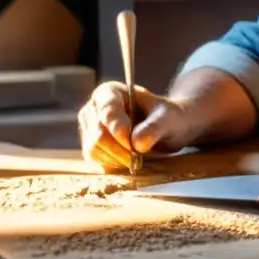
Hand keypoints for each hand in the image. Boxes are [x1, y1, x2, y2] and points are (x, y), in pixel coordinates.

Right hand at [77, 81, 194, 171]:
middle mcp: (94, 109)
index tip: (133, 144)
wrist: (166, 129)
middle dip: (120, 150)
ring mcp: (90, 129)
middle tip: (140, 157)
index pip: (107, 112)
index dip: (118, 129)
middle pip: (98, 135)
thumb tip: (137, 143)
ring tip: (137, 159)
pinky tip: (128, 163)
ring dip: (118, 160)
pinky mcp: (92, 148)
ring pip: (94, 151)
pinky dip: (113, 166)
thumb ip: (154, 127)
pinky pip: (96, 162)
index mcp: (109, 92)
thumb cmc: (166, 117)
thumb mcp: (168, 118)